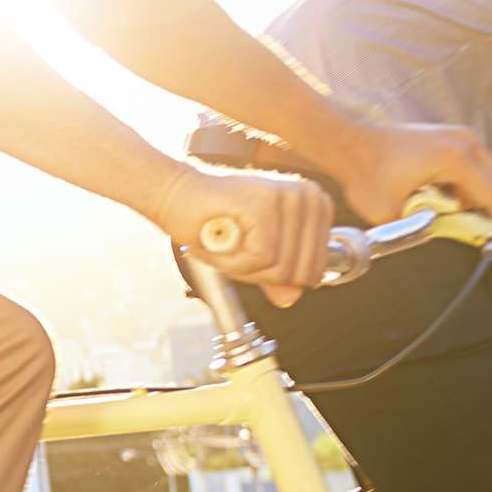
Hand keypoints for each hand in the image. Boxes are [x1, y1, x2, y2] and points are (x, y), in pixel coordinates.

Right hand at [150, 166, 331, 307]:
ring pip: (282, 270)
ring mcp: (288, 197)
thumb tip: (292, 297)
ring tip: (230, 241)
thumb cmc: (211, 219)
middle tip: (238, 247)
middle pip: (302, 273)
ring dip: (246, 267)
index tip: (254, 250)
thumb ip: (277, 276)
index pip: (317, 269)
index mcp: (315, 203)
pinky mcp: (265, 205)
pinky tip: (224, 239)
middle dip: (262, 274)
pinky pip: (261, 260)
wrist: (174, 194)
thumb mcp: (252, 255)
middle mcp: (307, 195)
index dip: (280, 274)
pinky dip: (235, 261)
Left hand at [324, 120, 491, 224]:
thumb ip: (421, 231)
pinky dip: (474, 189)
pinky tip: (449, 203)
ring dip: (485, 202)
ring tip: (457, 220)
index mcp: (456, 159)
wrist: (351, 142)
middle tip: (479, 236)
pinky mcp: (456, 139)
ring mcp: (463, 137)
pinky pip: (481, 169)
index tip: (491, 244)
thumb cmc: (365, 172)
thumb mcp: (389, 214)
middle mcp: (466, 142)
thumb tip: (444, 240)